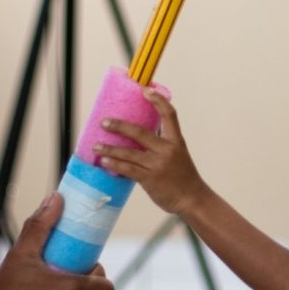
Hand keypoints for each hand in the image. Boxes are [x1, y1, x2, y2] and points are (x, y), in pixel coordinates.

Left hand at [95, 90, 207, 215]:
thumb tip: (137, 137)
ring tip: (96, 146)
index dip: (157, 100)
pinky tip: (104, 161)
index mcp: (176, 141)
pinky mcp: (150, 179)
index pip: (169, 114)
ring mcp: (158, 165)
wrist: (192, 199)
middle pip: (140, 132)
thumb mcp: (178, 155)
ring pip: (129, 152)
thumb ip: (161, 145)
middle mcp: (167, 150)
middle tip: (104, 122)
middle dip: (119, 126)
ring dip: (110, 148)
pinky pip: (128, 169)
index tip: (145, 90)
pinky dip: (114, 164)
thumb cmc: (183, 177)